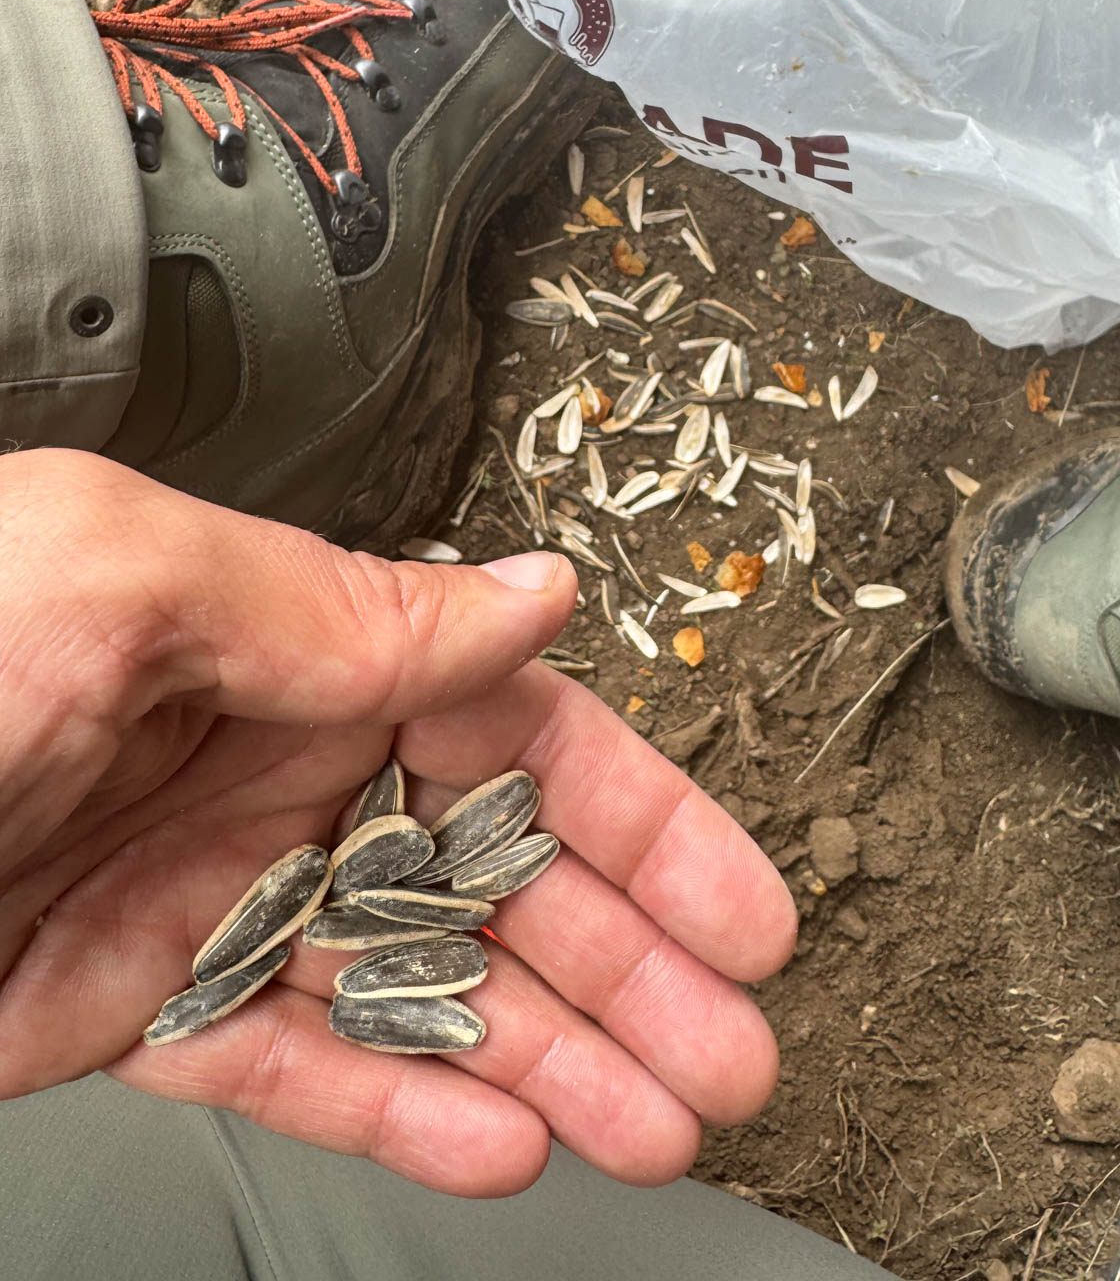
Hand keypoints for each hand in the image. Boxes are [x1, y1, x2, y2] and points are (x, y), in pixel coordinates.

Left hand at [0, 449, 795, 1196]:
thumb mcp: (113, 579)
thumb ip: (334, 598)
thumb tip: (520, 591)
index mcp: (282, 645)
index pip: (512, 730)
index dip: (642, 824)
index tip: (738, 906)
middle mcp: (264, 760)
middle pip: (493, 873)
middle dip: (626, 966)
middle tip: (729, 1054)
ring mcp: (208, 888)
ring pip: (418, 980)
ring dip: (549, 1054)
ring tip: (659, 1117)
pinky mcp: (136, 1001)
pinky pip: (297, 1057)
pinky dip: (405, 1101)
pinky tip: (504, 1137)